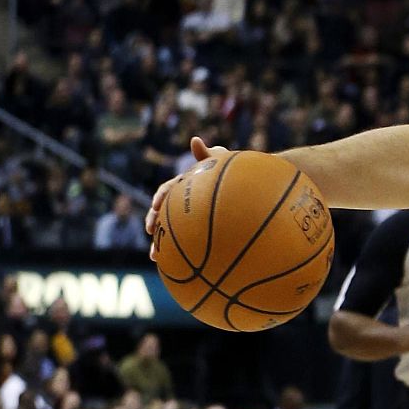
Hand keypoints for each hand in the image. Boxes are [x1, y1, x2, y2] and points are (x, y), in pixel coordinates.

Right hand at [146, 137, 229, 259]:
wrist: (256, 191)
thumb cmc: (240, 174)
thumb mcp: (225, 163)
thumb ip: (209, 155)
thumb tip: (195, 140)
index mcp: (188, 185)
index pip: (169, 189)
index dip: (161, 197)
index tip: (156, 206)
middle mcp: (187, 202)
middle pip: (166, 213)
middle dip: (156, 224)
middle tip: (152, 233)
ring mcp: (194, 218)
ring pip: (174, 232)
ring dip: (163, 245)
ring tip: (156, 258)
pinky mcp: (202, 232)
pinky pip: (191, 244)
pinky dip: (184, 255)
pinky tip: (179, 268)